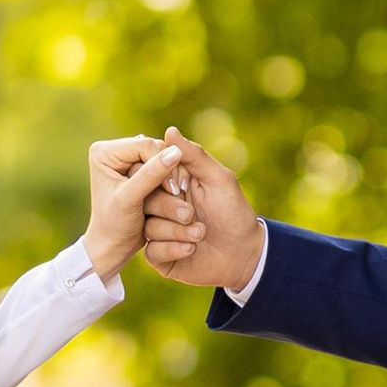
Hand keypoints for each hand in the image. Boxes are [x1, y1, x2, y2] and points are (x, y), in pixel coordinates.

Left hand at [83, 134, 187, 279]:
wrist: (112, 246)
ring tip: (177, 195)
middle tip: (177, 193)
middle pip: (155, 149)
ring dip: (173, 176)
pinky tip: (176, 195)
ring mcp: (128, 160)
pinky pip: (164, 168)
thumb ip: (151, 175)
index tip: (174, 190)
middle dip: (169, 170)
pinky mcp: (140, 170)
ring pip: (162, 158)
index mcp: (104, 152)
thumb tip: (176, 151)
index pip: (145, 145)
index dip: (163, 163)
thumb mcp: (130, 199)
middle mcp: (115, 151)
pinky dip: (171, 180)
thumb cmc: (114, 225)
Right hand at [140, 129, 264, 293]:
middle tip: (192, 215)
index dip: (157, 178)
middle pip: (142, 199)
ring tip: (201, 234)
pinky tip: (192, 249)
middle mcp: (161, 205)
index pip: (147, 172)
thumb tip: (169, 130)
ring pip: (149, 227)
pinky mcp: (160, 256)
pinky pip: (153, 251)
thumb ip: (194, 156)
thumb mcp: (218, 179)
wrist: (243, 253)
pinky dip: (174, 249)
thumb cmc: (233, 212)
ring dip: (178, 231)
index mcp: (171, 183)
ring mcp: (159, 230)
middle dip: (170, 209)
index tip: (178, 187)